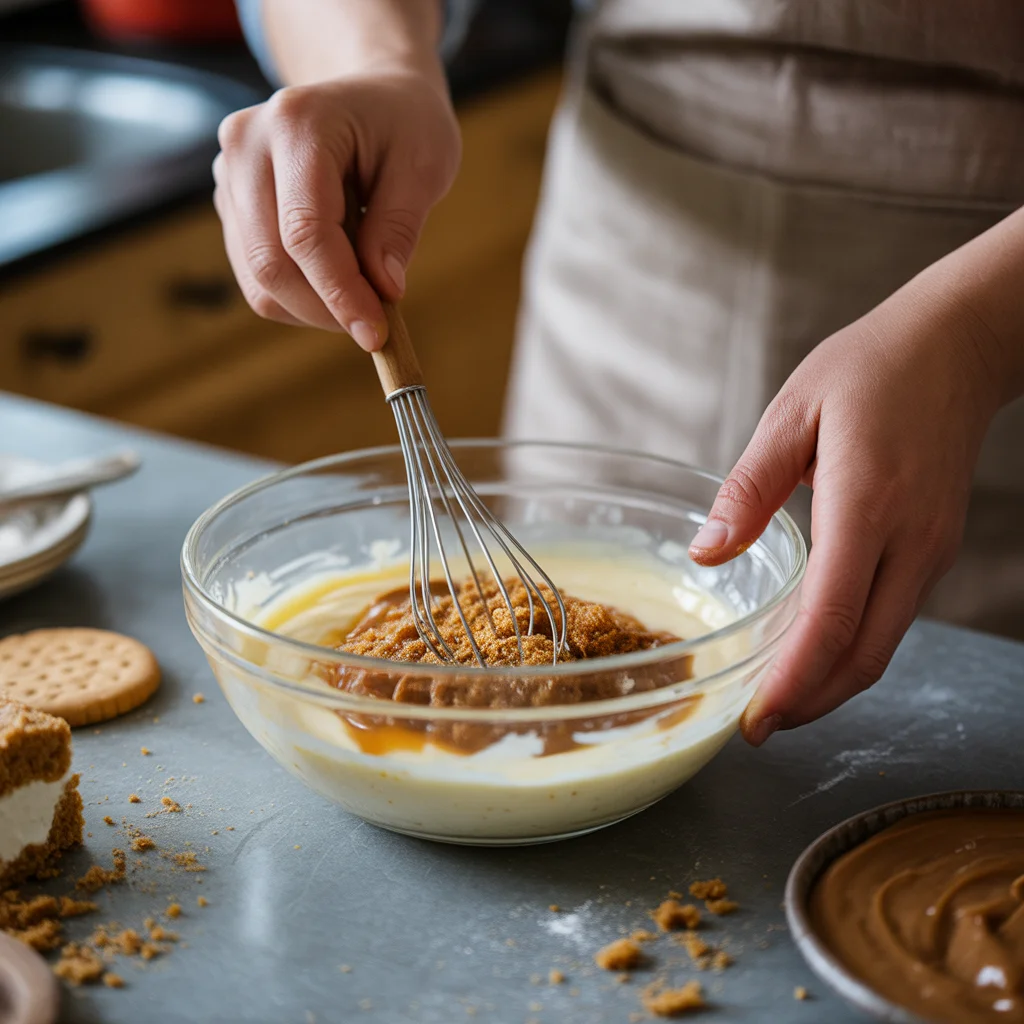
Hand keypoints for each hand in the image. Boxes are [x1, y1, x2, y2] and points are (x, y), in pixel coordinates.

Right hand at [212, 68, 459, 349]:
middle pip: (270, 261)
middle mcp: (247, 143)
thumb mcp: (424, 165)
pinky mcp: (231, 204)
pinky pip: (256, 276)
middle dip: (325, 309)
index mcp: (297, 122)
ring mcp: (229, 174)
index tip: (376, 333)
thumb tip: (383, 290)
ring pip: (258, 279)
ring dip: (313, 307)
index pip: (305, 231)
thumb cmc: (404, 125)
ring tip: (362, 287)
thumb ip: (399, 226)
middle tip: (374, 325)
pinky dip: (300, 296)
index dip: (340, 292)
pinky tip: (337, 274)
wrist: (370, 97)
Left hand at [688, 279, 1004, 744]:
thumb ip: (749, 488)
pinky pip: (891, 618)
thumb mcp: (794, 412)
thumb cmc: (871, 369)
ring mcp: (929, 548)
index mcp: (867, 501)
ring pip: (882, 645)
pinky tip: (812, 653)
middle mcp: (909, 538)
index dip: (793, 678)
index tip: (755, 717)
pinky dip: (850, 650)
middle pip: (863, 653)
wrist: (958, 347)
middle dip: (810, 702)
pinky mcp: (932, 548)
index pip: (832, 616)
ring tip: (777, 702)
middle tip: (756, 726)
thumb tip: (708, 554)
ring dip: (830, 684)